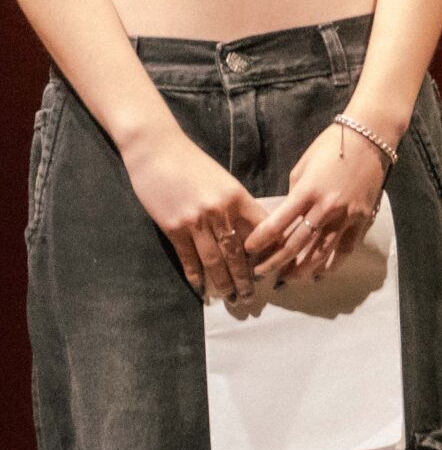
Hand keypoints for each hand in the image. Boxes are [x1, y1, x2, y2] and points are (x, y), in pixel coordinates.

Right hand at [120, 129, 263, 301]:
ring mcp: (195, 221)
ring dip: (224, 283)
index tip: (275, 267)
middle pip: (238, 251)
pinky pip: (188, 258)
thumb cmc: (192, 163)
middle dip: (246, 277)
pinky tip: (201, 289)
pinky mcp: (173, 228)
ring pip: (214, 260)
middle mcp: (220, 211)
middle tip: (252, 297)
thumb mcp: (223, 180)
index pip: (261, 229)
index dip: (269, 251)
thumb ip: (236, 204)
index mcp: (237, 197)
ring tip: (231, 298)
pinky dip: (196, 276)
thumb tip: (250, 230)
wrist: (158, 150)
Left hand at [247, 119, 393, 285]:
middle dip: (274, 262)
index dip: (259, 241)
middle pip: (295, 245)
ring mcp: (346, 215)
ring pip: (320, 253)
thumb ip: (294, 195)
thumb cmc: (330, 146)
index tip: (247, 251)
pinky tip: (319, 275)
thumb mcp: (303, 167)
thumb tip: (287, 216)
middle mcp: (326, 207)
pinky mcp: (363, 218)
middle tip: (260, 273)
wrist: (370, 136)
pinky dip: (332, 265)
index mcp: (307, 192)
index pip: (277, 225)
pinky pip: (346, 248)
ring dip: (300, 270)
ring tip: (285, 280)